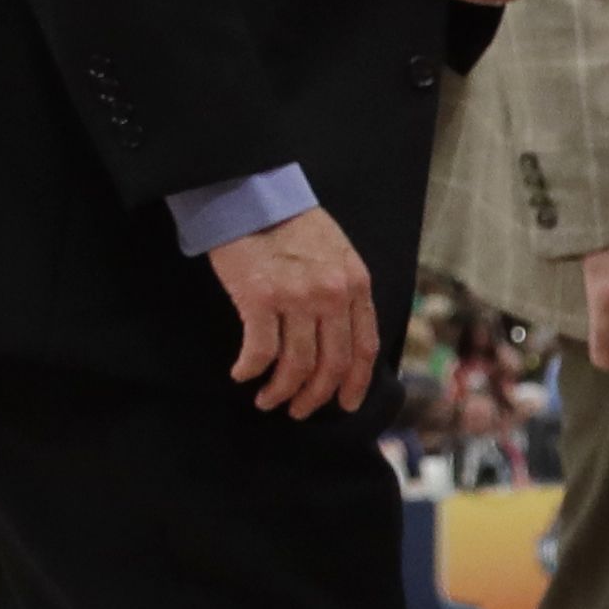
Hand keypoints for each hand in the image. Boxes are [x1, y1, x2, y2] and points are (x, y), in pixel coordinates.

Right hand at [208, 203, 378, 416]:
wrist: (252, 196)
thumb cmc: (291, 225)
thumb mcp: (336, 255)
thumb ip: (345, 292)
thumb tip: (342, 337)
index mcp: (356, 285)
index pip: (365, 347)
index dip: (356, 382)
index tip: (346, 404)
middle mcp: (333, 295)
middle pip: (333, 364)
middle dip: (317, 396)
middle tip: (300, 411)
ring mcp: (298, 298)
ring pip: (297, 365)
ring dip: (282, 391)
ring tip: (268, 400)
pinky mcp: (260, 298)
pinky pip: (261, 351)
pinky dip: (251, 369)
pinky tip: (242, 374)